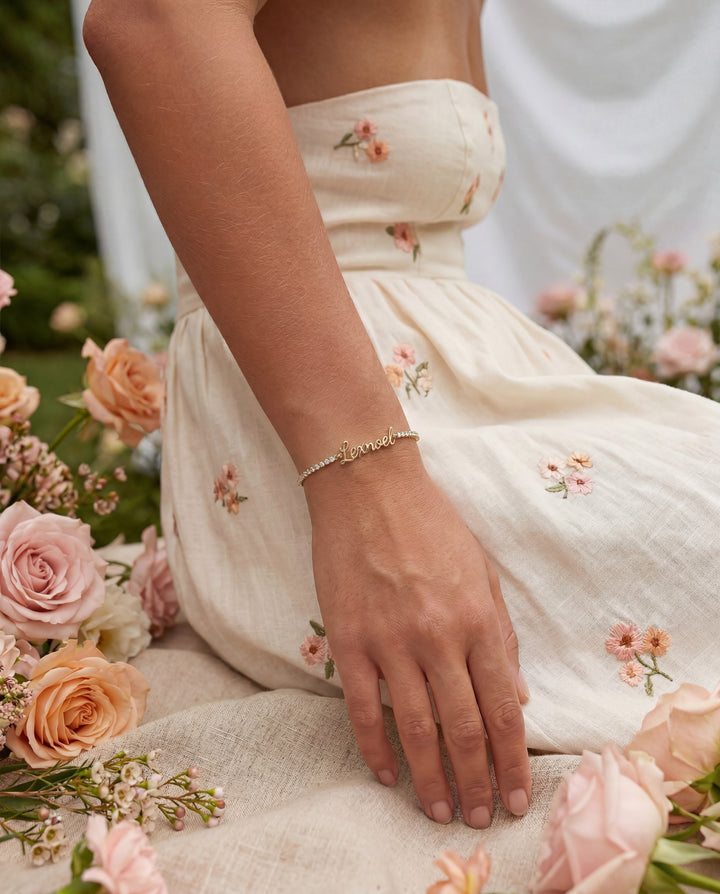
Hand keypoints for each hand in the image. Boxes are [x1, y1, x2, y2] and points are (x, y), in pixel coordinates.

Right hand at [305, 451, 530, 827]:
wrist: (368, 486)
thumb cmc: (432, 524)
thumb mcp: (482, 572)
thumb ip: (502, 635)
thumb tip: (518, 697)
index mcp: (479, 620)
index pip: (503, 708)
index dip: (513, 761)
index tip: (518, 795)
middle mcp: (439, 638)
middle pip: (464, 729)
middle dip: (478, 781)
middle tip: (482, 816)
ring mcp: (390, 641)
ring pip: (416, 728)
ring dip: (432, 777)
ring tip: (442, 809)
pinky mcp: (349, 639)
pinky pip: (364, 708)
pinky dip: (377, 748)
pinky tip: (388, 774)